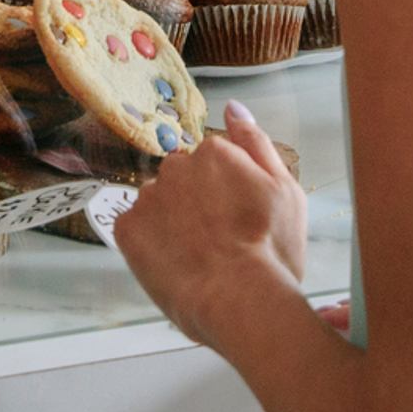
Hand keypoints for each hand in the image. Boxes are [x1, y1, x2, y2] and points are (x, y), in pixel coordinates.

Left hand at [114, 101, 308, 352]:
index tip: (238, 218)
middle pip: (182, 179)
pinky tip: (175, 263)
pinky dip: (149, 245)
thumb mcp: (285, 189)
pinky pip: (135, 229)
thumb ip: (256, 142)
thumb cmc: (270, 251)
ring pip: (158, 203)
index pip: (213, 163)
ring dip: (171, 221)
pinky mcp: (127, 229)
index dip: (227, 193)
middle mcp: (176, 166)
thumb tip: (233, 107)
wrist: (241, 303)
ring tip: (197, 257)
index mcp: (214, 152)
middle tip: (219, 239)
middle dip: (196, 202)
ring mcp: (148, 197)